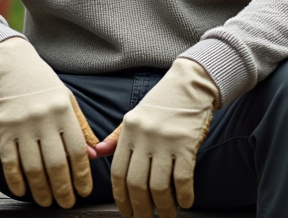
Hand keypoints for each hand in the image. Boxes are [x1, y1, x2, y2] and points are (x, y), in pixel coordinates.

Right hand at [0, 38, 97, 207]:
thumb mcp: (67, 99)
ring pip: (33, 167)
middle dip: (63, 189)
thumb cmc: (42, 83)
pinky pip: (9, 161)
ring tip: (46, 201)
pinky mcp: (3, 129)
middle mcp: (44, 118)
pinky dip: (16, 180)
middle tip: (66, 203)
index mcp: (63, 111)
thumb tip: (93, 157)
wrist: (10, 63)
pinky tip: (22, 191)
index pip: (77, 151)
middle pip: (56, 164)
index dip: (82, 176)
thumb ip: (80, 128)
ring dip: (40, 190)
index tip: (84, 192)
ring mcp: (22, 124)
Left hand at [99, 58, 219, 217]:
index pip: (118, 172)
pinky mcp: (187, 143)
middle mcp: (144, 137)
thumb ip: (116, 138)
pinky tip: (185, 202)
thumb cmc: (162, 102)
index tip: (126, 212)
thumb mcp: (134, 116)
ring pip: (159, 186)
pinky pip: (183, 178)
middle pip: (136, 183)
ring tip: (166, 216)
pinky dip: (184, 196)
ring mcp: (166, 141)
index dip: (121, 197)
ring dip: (163, 208)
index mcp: (129, 131)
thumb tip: (96, 153)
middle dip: (140, 208)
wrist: (191, 83)